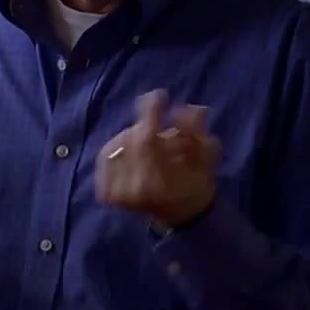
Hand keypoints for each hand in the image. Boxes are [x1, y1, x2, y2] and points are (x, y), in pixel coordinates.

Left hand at [95, 90, 219, 228]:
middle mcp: (130, 190)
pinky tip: (135, 151)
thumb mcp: (205, 158)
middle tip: (163, 127)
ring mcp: (114, 192)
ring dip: (136, 136)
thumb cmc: (195, 184)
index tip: (160, 95)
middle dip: (150, 127)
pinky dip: (121, 146)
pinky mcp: (105, 191)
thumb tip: (193, 109)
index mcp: (155, 185)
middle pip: (133, 138)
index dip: (152, 114)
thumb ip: (198, 133)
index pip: (146, 140)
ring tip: (152, 145)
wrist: (178, 213)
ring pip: (119, 144)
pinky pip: (107, 154)